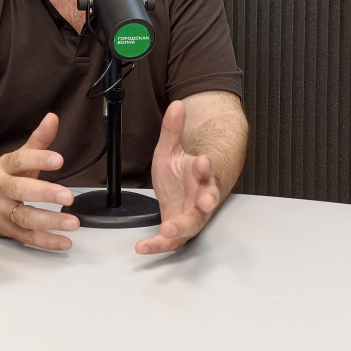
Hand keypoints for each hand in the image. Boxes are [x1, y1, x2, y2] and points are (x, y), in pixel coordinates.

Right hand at [0, 113, 79, 249]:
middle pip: (21, 191)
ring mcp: (3, 212)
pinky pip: (27, 237)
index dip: (38, 159)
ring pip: (24, 218)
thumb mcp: (19, 158)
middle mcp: (1, 190)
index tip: (58, 159)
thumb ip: (39, 140)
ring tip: (72, 223)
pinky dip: (46, 241)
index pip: (20, 161)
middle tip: (68, 196)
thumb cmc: (5, 178)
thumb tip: (53, 119)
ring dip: (49, 221)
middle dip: (45, 194)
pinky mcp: (7, 230)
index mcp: (5, 169)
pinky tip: (64, 241)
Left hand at [135, 100, 220, 254]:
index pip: (206, 169)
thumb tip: (177, 104)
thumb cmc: (182, 172)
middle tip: (206, 200)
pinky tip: (141, 246)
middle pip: (208, 200)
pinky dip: (157, 245)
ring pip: (193, 223)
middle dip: (208, 200)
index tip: (202, 162)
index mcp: (200, 175)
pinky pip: (170, 241)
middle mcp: (201, 197)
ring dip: (183, 226)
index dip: (205, 166)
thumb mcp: (170, 149)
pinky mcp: (180, 229)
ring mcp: (193, 215)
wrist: (186, 191)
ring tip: (169, 228)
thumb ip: (172, 129)